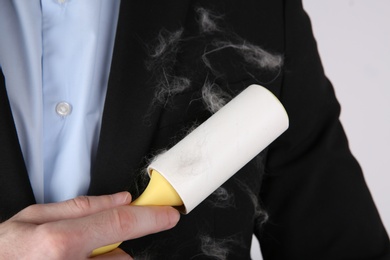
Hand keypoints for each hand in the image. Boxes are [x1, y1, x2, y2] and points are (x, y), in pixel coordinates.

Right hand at [0, 192, 179, 258]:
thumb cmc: (3, 251)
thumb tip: (121, 199)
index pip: (121, 224)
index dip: (151, 217)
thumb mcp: (34, 217)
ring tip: (67, 257)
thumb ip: (83, 207)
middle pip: (121, 257)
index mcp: (60, 243)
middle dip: (114, 249)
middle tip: (86, 246)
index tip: (169, 214)